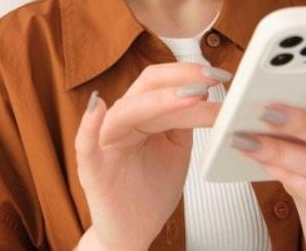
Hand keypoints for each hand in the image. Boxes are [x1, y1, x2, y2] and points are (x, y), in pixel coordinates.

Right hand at [74, 62, 228, 249]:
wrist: (133, 231)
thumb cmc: (151, 190)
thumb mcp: (177, 149)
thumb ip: (186, 120)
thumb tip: (208, 92)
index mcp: (142, 114)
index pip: (162, 84)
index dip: (189, 75)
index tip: (220, 76)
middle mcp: (122, 121)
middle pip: (145, 87)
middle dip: (180, 80)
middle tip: (212, 81)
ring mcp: (105, 143)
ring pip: (127, 111)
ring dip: (160, 101)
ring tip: (192, 96)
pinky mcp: (92, 170)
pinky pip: (85, 145)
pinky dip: (88, 125)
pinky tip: (98, 107)